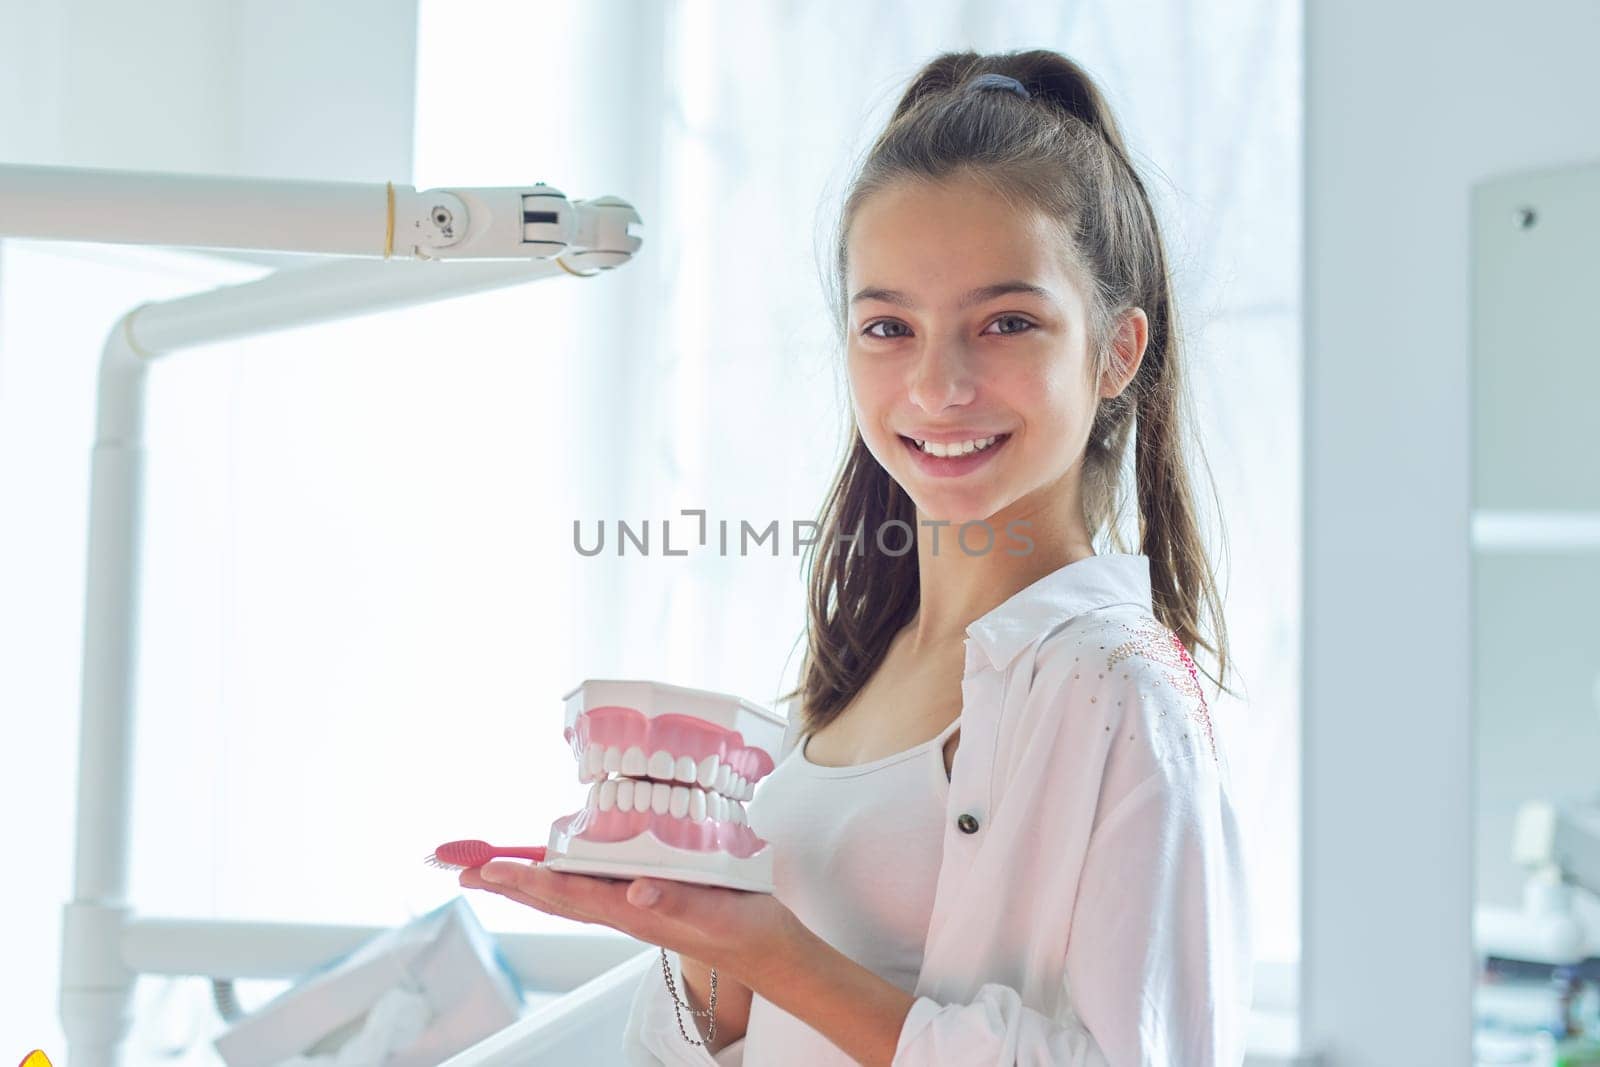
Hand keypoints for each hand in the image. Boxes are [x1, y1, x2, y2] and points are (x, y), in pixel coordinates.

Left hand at [459, 860, 808, 989]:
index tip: (484, 867)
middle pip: (553, 893)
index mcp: (632, 908)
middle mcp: (624, 907)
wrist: (768, 950)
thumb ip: (675, 898)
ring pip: (568, 891)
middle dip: (506, 880)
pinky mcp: (648, 899)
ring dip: (527, 880)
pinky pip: (593, 887)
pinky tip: (556, 868)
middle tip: (461, 866)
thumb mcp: (713, 910)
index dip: (523, 878)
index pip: (564, 891)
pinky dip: (564, 877)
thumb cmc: (743, 926)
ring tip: (492, 868)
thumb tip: (634, 890)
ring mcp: (633, 905)